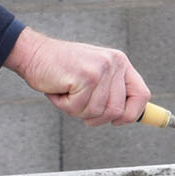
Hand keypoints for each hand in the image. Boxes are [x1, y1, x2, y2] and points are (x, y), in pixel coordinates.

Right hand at [4, 27, 149, 125]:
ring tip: (67, 92)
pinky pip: (79, 109)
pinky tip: (60, 89)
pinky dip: (65, 105)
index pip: (141, 94)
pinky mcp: (86, 77)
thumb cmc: (60, 68)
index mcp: (119, 62)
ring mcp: (101, 69)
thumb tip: (126, 117)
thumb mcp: (93, 76)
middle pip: (117, 111)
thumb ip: (110, 92)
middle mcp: (114, 63)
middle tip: (78, 104)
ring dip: (77, 109)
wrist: (33, 53)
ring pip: (97, 113)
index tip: (118, 122)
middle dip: (95, 116)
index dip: (132, 114)